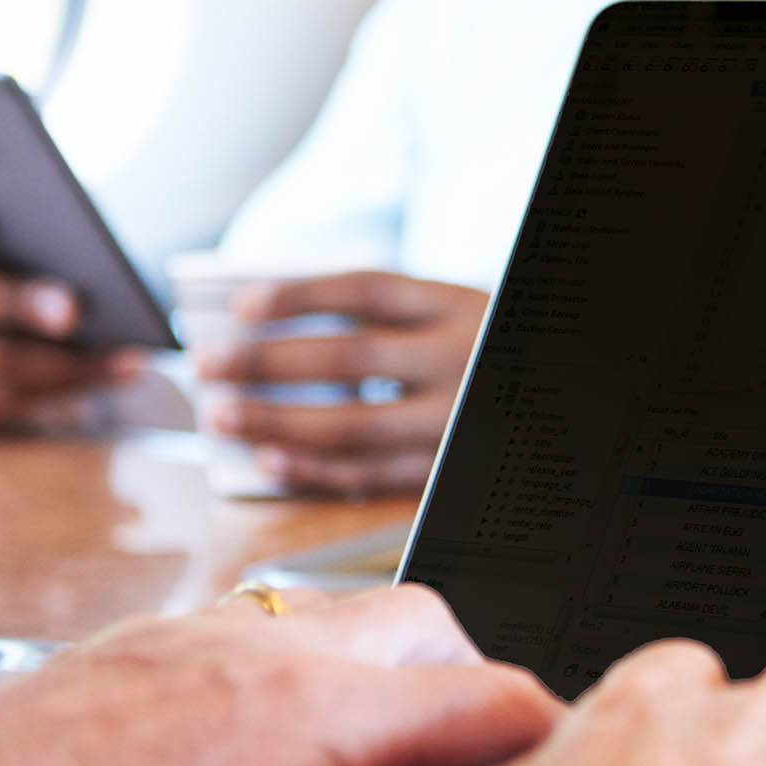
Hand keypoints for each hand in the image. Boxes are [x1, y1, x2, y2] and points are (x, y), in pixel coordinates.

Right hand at [0, 208, 144, 431]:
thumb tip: (105, 272)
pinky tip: (122, 375)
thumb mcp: (68, 262)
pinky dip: (71, 388)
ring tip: (127, 356)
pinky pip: (7, 401)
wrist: (58, 353)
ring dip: (64, 362)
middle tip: (72, 311)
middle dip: (19, 304)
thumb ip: (71, 253)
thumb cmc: (65, 284)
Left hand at [0, 585, 558, 765]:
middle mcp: (278, 642)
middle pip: (429, 625)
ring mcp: (205, 633)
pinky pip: (255, 631)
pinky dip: (291, 677)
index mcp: (333, 701)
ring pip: (340, 618)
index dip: (549, 744)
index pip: (499, 695)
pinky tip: (254, 745)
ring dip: (379, 678)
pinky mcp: (142, 645)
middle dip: (466, 690)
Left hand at [195, 272, 488, 495]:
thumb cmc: (477, 349)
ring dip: (279, 423)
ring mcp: (456, 420)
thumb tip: (270, 326)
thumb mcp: (449, 313)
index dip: (301, 295)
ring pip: (355, 426)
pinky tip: (270, 461)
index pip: (369, 290)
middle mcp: (460, 360)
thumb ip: (382, 315)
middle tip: (210, 365)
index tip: (242, 306)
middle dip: (270, 363)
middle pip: (352, 359)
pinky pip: (371, 475)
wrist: (556, 396)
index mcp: (458, 306)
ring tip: (223, 417)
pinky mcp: (446, 469)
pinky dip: (315, 470)